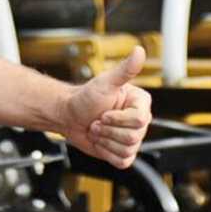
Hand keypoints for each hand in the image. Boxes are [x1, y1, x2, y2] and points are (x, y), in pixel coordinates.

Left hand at [54, 50, 153, 167]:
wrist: (69, 115)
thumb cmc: (85, 97)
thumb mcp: (105, 82)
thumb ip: (125, 69)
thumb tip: (139, 51)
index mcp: (140, 103)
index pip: (139, 120)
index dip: (117, 119)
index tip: (104, 112)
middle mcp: (139, 121)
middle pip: (134, 137)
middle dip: (108, 130)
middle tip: (97, 121)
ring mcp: (132, 138)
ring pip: (127, 149)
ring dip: (105, 140)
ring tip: (97, 129)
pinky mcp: (123, 152)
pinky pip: (122, 160)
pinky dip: (106, 152)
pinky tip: (100, 140)